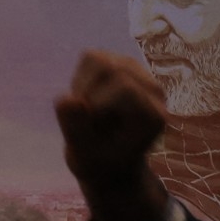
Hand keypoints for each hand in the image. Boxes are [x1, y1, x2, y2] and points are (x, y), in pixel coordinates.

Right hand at [54, 51, 169, 220]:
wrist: (110, 162)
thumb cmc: (99, 163)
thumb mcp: (83, 156)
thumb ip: (75, 130)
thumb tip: (65, 99)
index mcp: (154, 116)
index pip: (123, 87)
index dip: (94, 103)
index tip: (89, 127)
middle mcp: (153, 91)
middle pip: (109, 68)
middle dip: (85, 91)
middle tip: (84, 118)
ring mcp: (140, 75)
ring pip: (98, 58)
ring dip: (81, 84)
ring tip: (85, 109)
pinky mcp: (123, 66)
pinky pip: (91, 57)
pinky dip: (80, 78)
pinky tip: (87, 98)